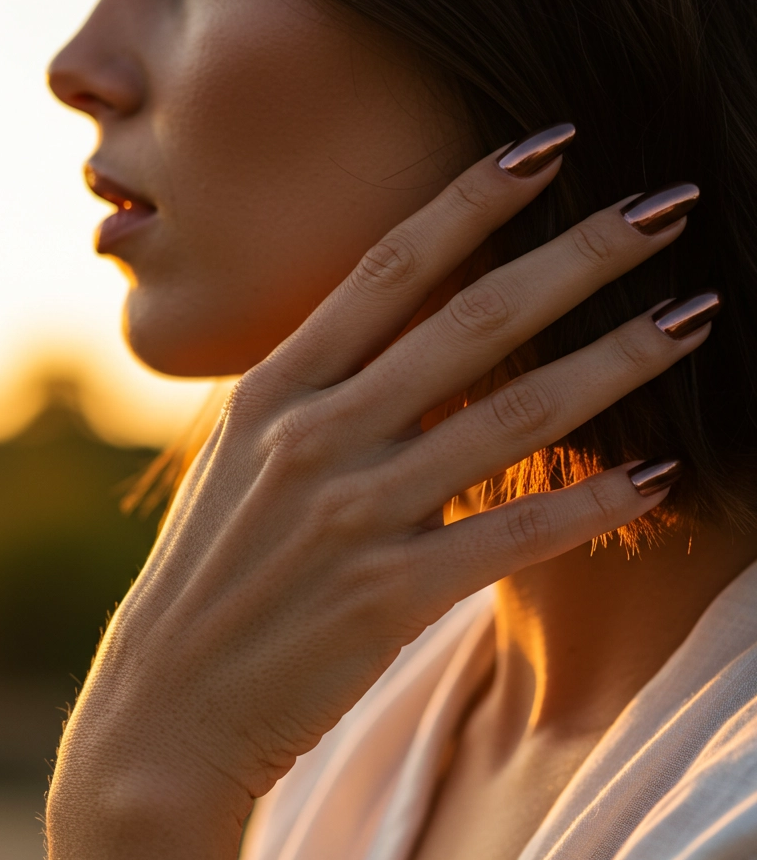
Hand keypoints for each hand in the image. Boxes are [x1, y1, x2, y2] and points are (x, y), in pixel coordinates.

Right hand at [43, 130, 709, 859]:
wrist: (167, 715)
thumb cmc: (217, 580)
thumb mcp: (246, 461)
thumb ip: (326, 392)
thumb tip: (426, 339)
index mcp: (274, 387)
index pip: (389, 264)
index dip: (474, 197)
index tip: (550, 144)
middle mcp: (315, 433)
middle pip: (471, 319)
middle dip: (579, 254)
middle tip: (666, 205)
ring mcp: (351, 511)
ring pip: (511, 416)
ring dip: (615, 362)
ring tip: (694, 315)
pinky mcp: (389, 594)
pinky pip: (514, 535)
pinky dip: (592, 505)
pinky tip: (660, 475)